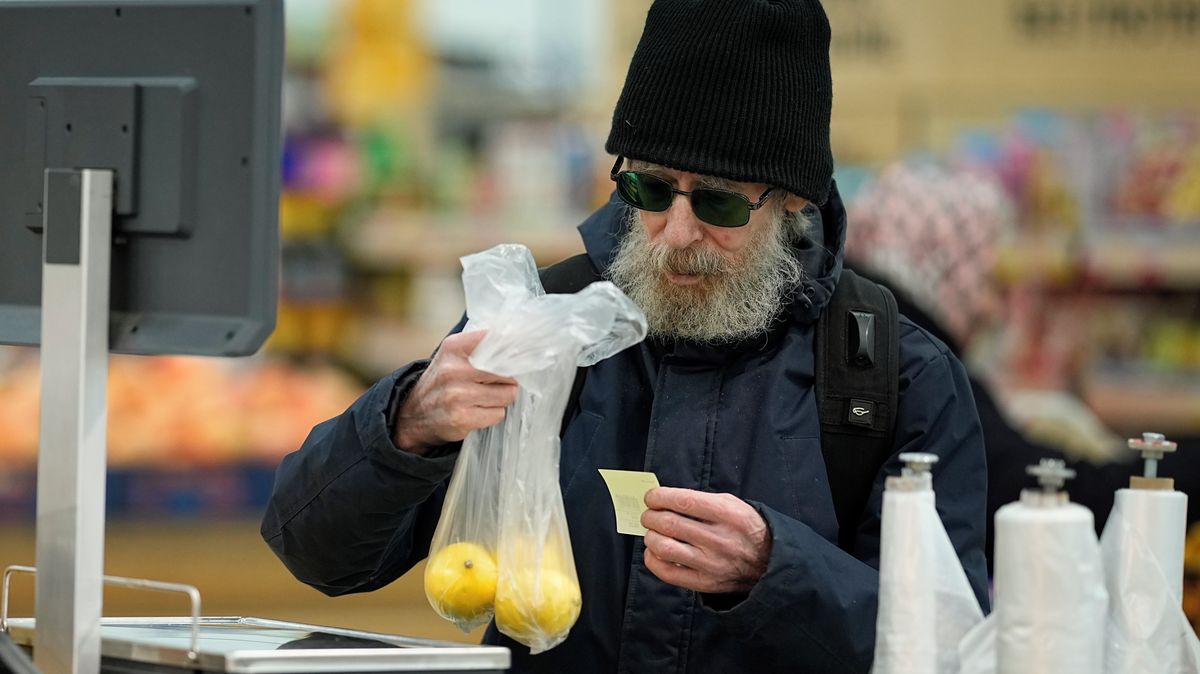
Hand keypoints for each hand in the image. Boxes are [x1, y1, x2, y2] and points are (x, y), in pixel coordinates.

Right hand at [393, 330, 517, 453]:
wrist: (414, 415)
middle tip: (497, 383)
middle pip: (508, 371)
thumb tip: (521, 344)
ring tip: (485, 398)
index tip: (524, 352)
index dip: (515, 348)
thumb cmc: (443, 381)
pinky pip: (498, 414)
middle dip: (508, 379)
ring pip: (507, 394)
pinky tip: (478, 411)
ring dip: (502, 398)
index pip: (498, 340)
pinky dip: (493, 414)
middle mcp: (454, 369)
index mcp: (454, 347)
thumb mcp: (454, 355)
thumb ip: (482, 346)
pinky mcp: (462, 418)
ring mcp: (457, 395)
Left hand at [640, 487, 771, 593]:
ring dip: (650, 537)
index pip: (683, 501)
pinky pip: (667, 572)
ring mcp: (711, 564)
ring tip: (653, 532)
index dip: (659, 497)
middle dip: (651, 516)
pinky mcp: (704, 583)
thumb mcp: (733, 504)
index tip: (651, 497)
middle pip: (669, 524)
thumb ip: (701, 500)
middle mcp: (719, 539)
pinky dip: (653, 560)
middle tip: (649, 515)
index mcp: (727, 515)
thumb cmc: (746, 528)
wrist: (769, 563)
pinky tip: (655, 551)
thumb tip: (665, 499)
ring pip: (664, 548)